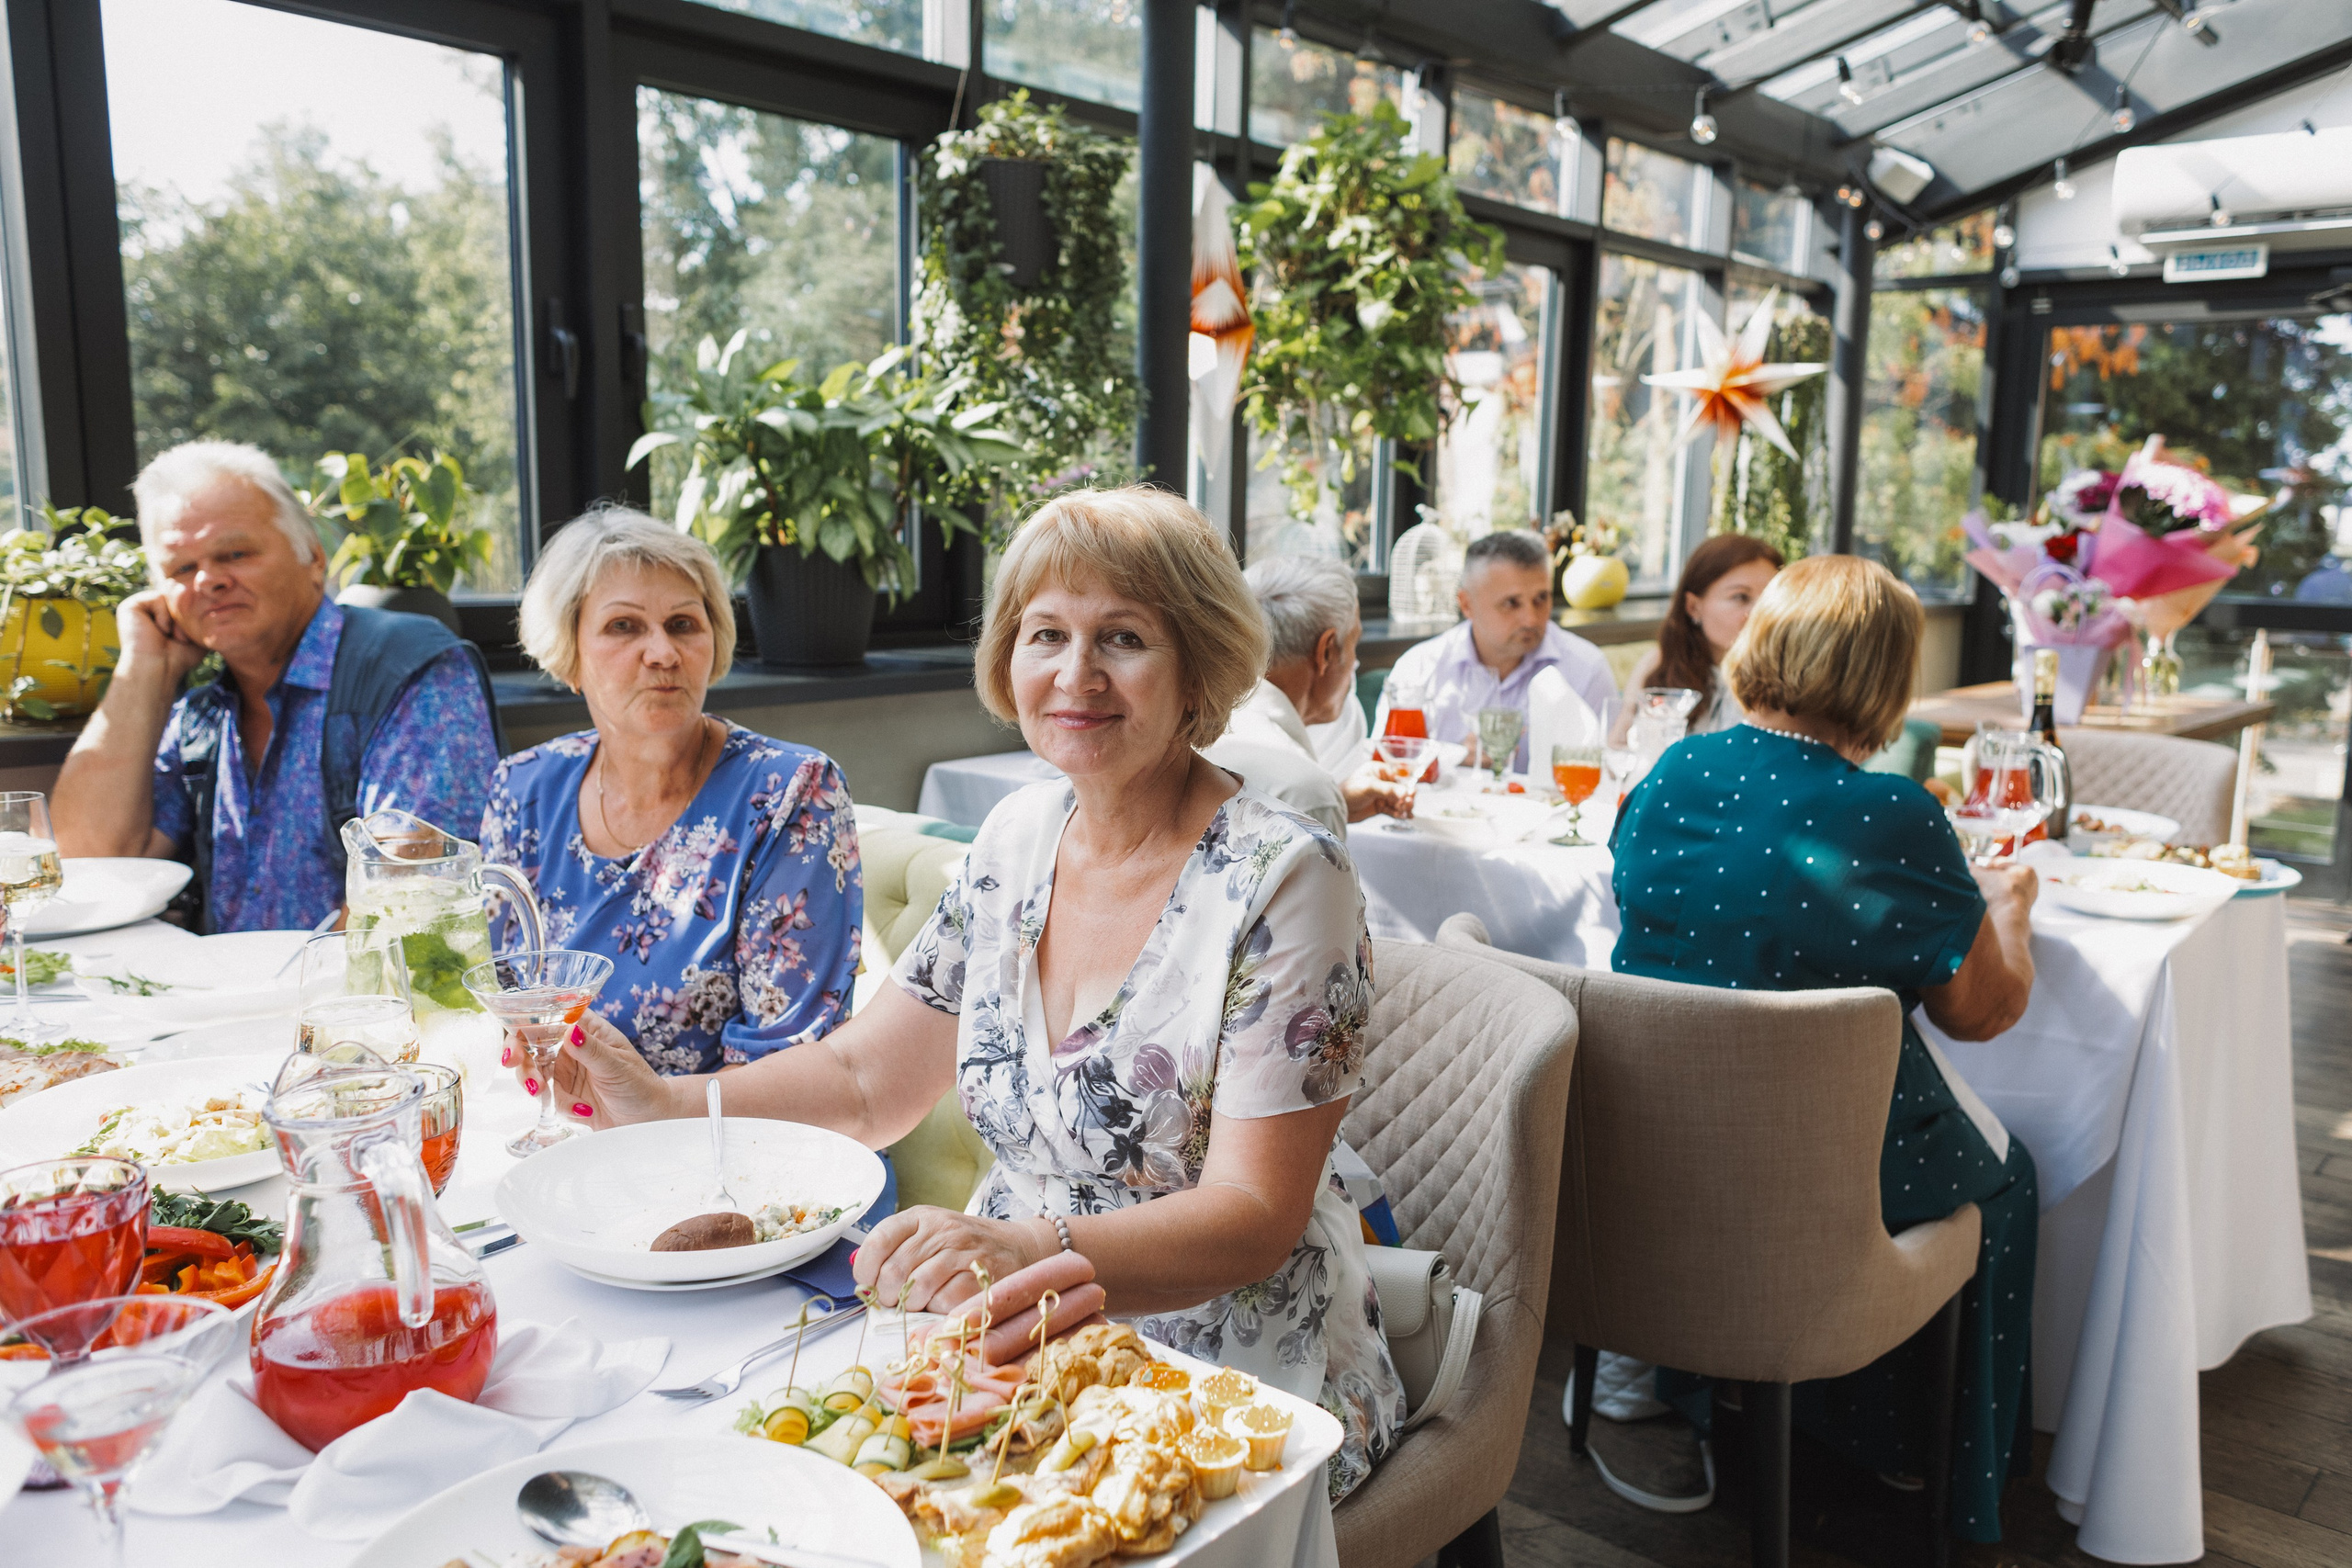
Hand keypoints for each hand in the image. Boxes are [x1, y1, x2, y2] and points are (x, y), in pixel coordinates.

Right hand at [113, 589, 205, 686]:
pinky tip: (159, 630)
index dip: (192, 619)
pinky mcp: (130, 605)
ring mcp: (139, 608)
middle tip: (180, 639)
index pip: (185, 603)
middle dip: (185, 618)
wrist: (158, 668)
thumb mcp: (196, 635)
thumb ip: (200, 618)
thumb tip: (210, 604)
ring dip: (176, 619)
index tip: (186, 641)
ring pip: (170, 597)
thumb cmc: (179, 658)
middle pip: (178, 598)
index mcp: (161, 617)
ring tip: (170, 636)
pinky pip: (158, 597)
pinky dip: (164, 615)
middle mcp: (149, 611)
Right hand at [512, 1012, 683, 1127]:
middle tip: (514, 1065)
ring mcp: (565, 1071)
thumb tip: (570, 1030)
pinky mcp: (563, 1094)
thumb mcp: (616, 1065)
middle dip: (518, 1055)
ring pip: (532, 1071)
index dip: (525, 1019)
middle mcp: (571, 1047)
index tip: (515, 1032)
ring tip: (543, 1095)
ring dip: (534, 1083)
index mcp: (585, 1029)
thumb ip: (591, 1050)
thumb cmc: (640, 1085)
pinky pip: (549, 1098)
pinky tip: (585, 1110)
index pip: (550, 1014)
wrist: (648, 1119)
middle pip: (530, 1043)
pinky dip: (562, 1106)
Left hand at [852, 1207, 1050, 1313]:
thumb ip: (897, 1251)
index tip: (868, 1284)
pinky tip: (942, 1304)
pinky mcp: (982, 1275)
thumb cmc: (965, 1248)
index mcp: (921, 1217)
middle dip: (887, 1296)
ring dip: (911, 1306)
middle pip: (893, 1271)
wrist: (1020, 1247)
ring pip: (916, 1288)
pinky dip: (937, 1310)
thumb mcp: (930, 1236)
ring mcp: (963, 1252)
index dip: (866, 1270)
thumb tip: (865, 1283)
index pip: (878, 1239)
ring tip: (918, 1304)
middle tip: (895, 1302)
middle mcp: (941, 1230)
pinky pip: (944, 1302)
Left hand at [1341, 771, 1412, 821]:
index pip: (1398, 777)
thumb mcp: (1369, 787)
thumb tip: (1405, 792)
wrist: (1337, 808)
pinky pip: (1392, 809)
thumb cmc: (1348, 791)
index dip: (1405, 786)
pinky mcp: (1379, 806)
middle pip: (1400, 790)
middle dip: (1406, 798)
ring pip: (1397, 801)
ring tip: (1406, 813)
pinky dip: (1398, 813)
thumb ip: (1388, 789)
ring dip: (1403, 807)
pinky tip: (1403, 817)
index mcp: (1379, 770)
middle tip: (1408, 805)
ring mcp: (1381, 795)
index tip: (1410, 794)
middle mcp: (1381, 781)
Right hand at [1972, 861, 2038, 912]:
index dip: (1987, 867)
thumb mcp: (1983, 876)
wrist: (2008, 915)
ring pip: (2007, 887)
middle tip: (1981, 882)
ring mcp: (2029, 896)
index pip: (2002, 863)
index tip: (1979, 872)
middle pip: (2005, 875)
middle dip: (1992, 878)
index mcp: (2026, 869)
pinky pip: (2009, 899)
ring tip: (1987, 893)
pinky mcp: (2023, 908)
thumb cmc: (2001, 893)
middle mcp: (2031, 882)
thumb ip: (1975, 869)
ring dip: (1995, 889)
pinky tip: (1993, 902)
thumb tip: (1971, 866)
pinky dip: (2000, 899)